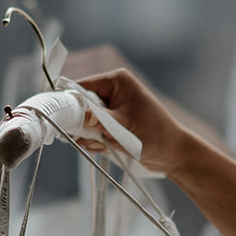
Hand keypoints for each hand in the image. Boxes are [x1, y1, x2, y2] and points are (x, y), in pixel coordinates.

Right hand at [71, 65, 193, 176]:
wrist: (172, 154)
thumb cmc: (155, 135)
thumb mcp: (125, 127)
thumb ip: (102, 121)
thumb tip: (83, 117)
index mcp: (117, 81)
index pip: (82, 87)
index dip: (70, 103)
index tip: (63, 120)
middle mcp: (112, 91)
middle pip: (81, 105)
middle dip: (82, 124)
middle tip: (90, 139)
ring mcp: (111, 108)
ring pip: (85, 120)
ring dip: (89, 136)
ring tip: (103, 145)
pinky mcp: (112, 123)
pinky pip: (92, 130)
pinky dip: (94, 141)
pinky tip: (105, 148)